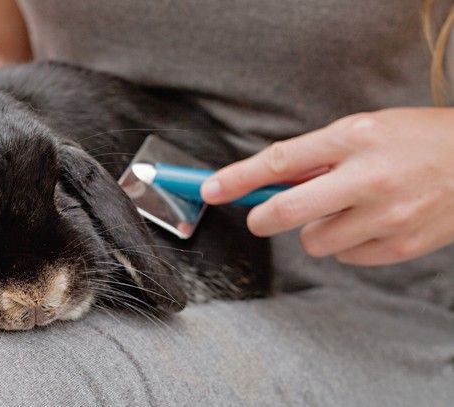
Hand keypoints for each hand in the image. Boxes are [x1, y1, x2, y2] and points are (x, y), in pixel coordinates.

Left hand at [201, 108, 453, 265]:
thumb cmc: (415, 140)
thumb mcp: (364, 129)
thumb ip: (316, 155)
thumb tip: (268, 184)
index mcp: (354, 137)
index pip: (280, 161)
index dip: (237, 178)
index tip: (209, 189)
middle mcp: (368, 177)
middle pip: (287, 212)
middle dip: (264, 218)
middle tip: (262, 217)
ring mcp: (387, 215)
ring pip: (314, 241)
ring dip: (316, 229)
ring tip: (346, 209)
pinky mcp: (402, 245)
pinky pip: (346, 257)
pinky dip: (347, 244)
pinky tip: (370, 223)